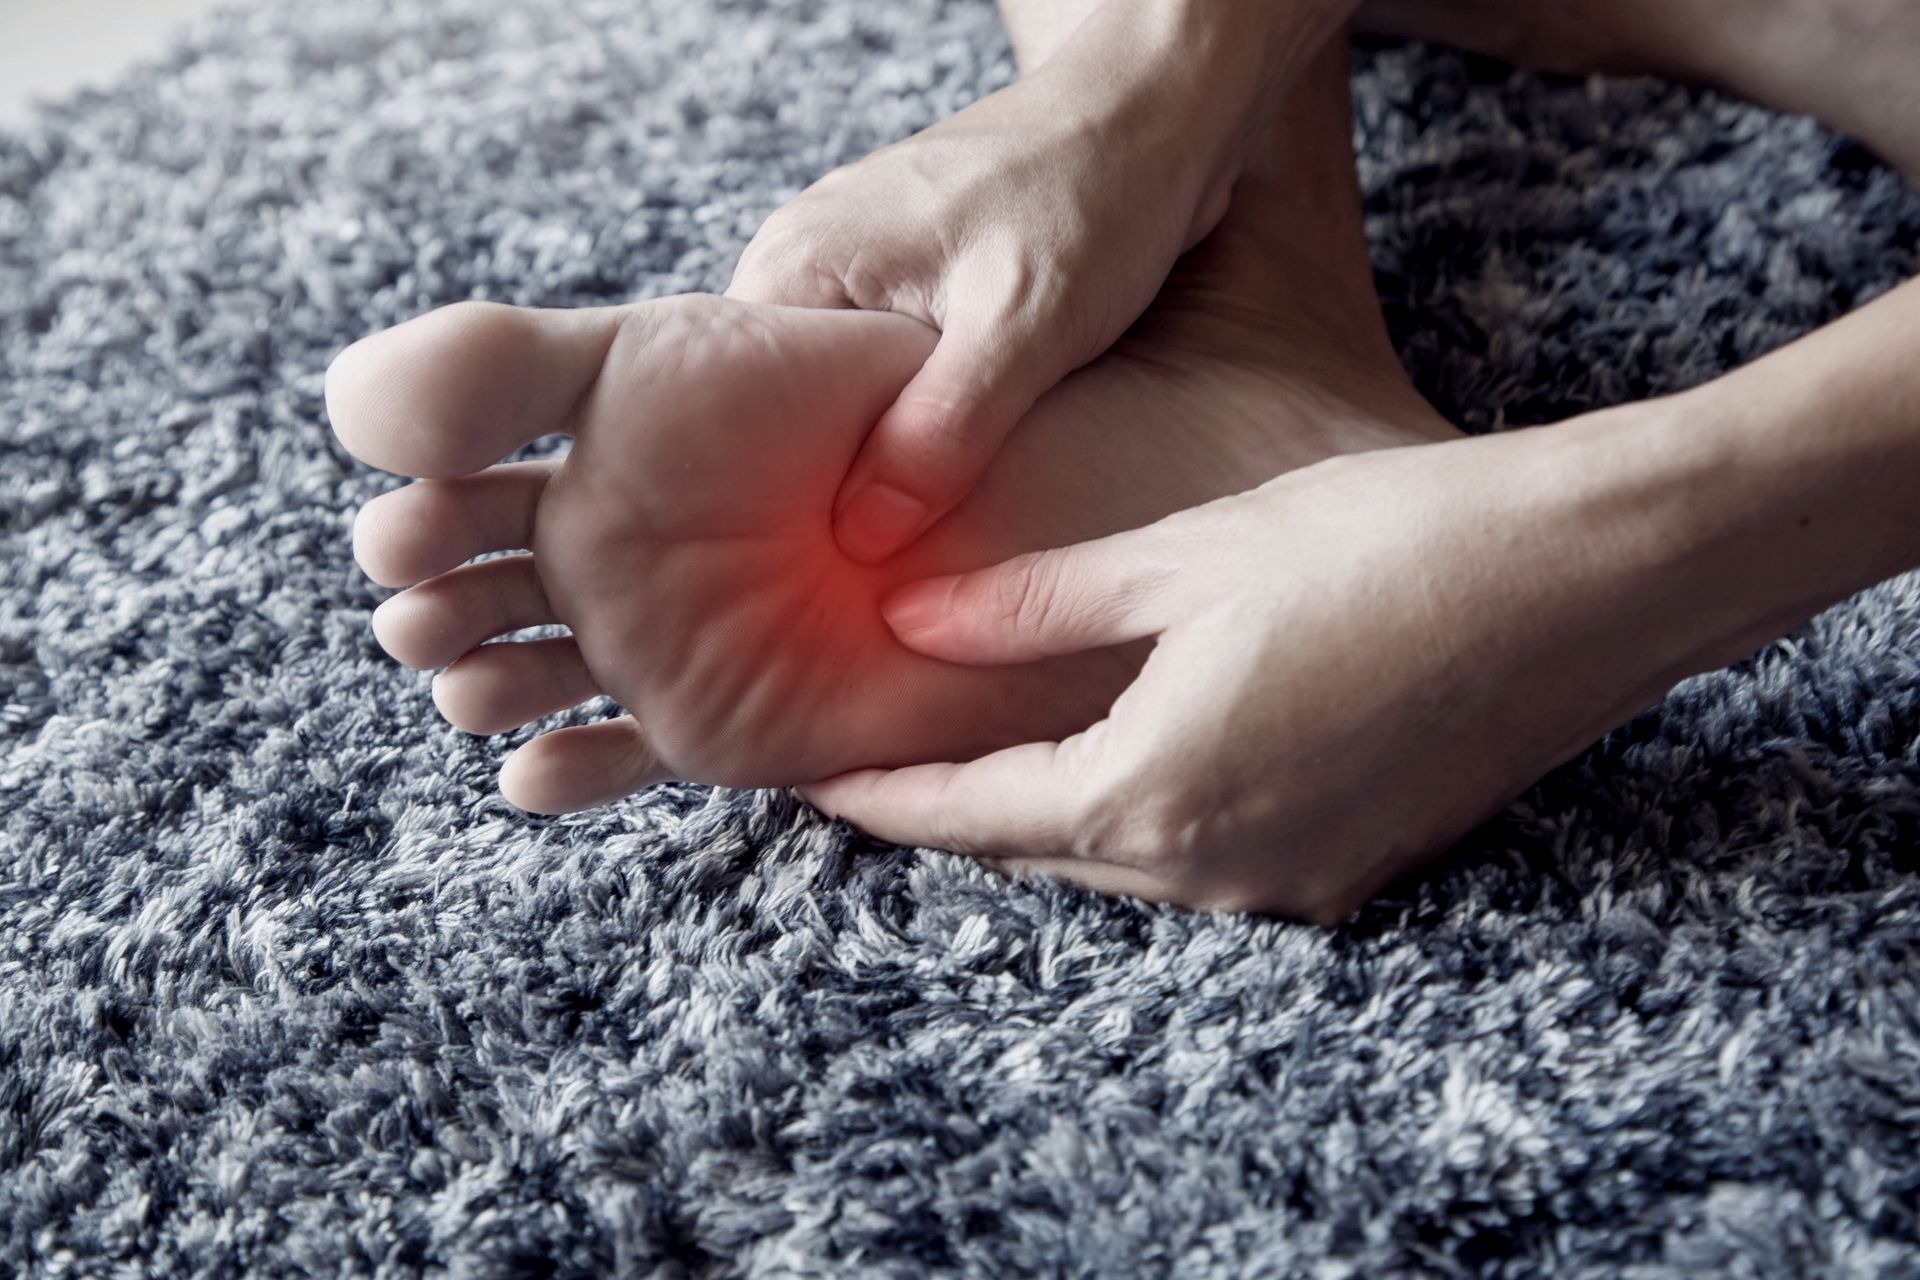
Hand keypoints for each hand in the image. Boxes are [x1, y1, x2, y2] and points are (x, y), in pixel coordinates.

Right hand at [727, 0, 1304, 562]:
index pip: (737, 416)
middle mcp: (806, 265)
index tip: (819, 585)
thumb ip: (940, 432)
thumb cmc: (1097, 195)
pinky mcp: (910, 287)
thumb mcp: (1022, 326)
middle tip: (874, 584)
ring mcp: (855, 273)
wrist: (1161, 110)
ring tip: (915, 547)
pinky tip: (952, 480)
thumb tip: (860, 539)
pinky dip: (919, 430)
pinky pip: (889, 382)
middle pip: (784, 420)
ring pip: (842, 407)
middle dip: (828, 497)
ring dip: (882, 468)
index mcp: (798, 265)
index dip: (777, 504)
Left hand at [804, 417, 1791, 922]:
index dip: (881, 797)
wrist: (1585, 577)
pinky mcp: (1355, 868)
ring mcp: (1294, 881)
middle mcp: (1215, 869)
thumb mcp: (1187, 558)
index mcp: (1153, 791)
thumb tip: (906, 623)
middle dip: (956, 809)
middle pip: (1039, 849)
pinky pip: (1205, 860)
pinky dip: (1144, 816)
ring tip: (987, 752)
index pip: (970, 816)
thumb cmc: (1383, 543)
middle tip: (883, 758)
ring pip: (1122, 860)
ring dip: (1049, 812)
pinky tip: (1131, 753)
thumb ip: (1033, 604)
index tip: (808, 778)